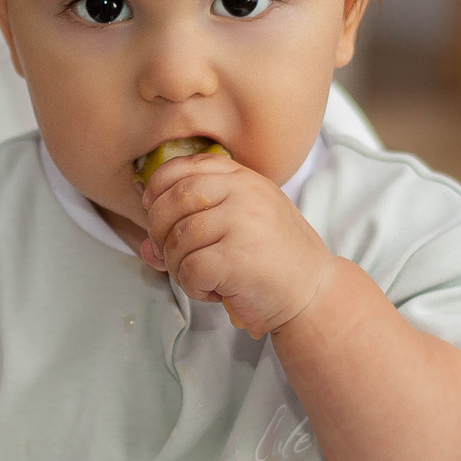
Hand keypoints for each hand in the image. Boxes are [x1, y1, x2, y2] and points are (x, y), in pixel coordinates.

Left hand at [137, 149, 336, 337]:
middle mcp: (243, 193)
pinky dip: (193, 287)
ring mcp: (241, 222)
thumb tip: (146, 247)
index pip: (183, 168)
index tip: (154, 210)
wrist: (314, 293)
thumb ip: (191, 226)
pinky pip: (189, 269)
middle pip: (172, 201)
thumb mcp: (238, 227)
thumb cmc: (273, 260)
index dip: (158, 189)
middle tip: (174, 256)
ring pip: (177, 240)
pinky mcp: (237, 257)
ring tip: (203, 278)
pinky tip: (214, 291)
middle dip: (159, 232)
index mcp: (243, 178)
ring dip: (178, 267)